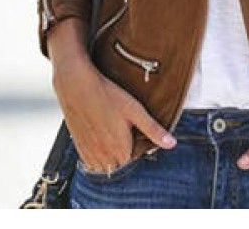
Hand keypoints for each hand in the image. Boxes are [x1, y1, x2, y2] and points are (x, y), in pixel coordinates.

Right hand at [50, 24, 176, 173]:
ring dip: (110, 153)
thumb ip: (153, 130)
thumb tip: (172, 144)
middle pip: (121, 162)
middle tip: (121, 125)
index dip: (137, 142)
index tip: (134, 128)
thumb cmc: (108, 95)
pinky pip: (91, 159)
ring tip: (110, 128)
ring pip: (105, 163)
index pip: (136, 158)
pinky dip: (97, 151)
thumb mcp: (135, 110)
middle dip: (124, 150)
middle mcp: (104, 156)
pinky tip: (99, 131)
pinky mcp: (78, 147)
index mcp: (121, 149)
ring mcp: (89, 153)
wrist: (76, 85)